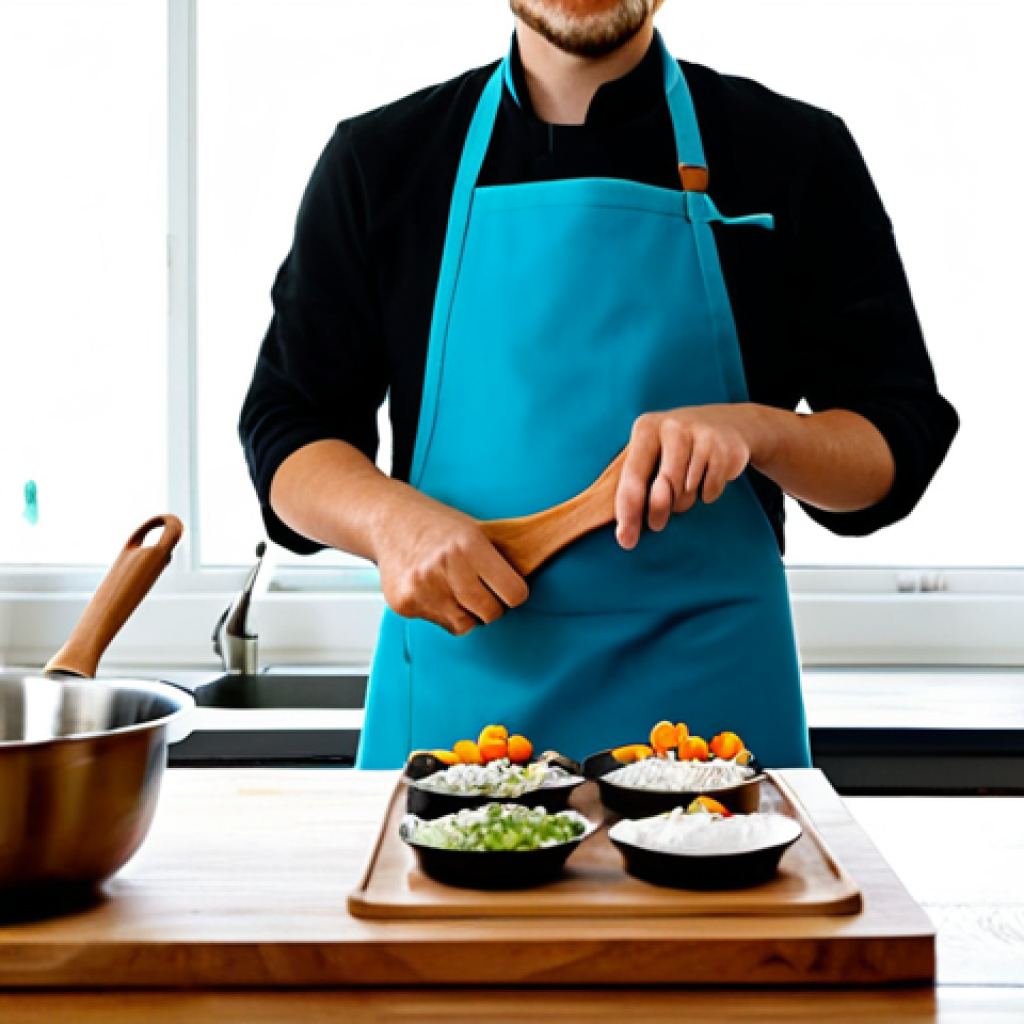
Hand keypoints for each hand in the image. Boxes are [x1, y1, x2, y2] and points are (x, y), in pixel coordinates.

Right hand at [371, 490, 528, 635]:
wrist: (388, 520)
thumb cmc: (437, 525)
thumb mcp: (474, 530)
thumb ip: (497, 559)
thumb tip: (533, 577)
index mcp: (469, 544)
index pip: (514, 593)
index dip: (515, 593)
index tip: (510, 588)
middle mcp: (445, 566)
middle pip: (490, 613)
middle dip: (492, 606)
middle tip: (483, 590)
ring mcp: (422, 587)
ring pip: (465, 624)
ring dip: (466, 612)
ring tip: (454, 586)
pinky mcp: (404, 603)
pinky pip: (440, 624)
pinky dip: (442, 612)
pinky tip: (432, 588)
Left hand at [615, 404, 763, 549]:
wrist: (727, 423)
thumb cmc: (676, 449)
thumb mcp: (653, 454)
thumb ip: (638, 484)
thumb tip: (625, 532)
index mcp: (646, 428)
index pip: (632, 476)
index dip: (628, 511)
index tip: (626, 540)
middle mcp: (672, 427)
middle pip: (663, 486)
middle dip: (657, 512)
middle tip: (656, 525)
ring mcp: (701, 434)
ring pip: (687, 491)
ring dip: (684, 501)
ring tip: (686, 488)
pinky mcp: (724, 448)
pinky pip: (710, 490)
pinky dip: (707, 494)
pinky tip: (707, 478)